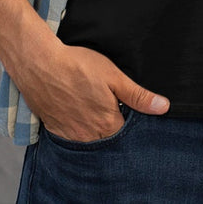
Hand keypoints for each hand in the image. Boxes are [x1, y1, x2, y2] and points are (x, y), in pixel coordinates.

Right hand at [10, 38, 168, 142]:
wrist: (39, 64)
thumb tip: (163, 107)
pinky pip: (71, 137)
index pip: (127, 133)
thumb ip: (138, 95)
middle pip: (108, 138)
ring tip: (91, 107)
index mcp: (108, 124)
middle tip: (106, 104)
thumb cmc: (78, 66)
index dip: (128, 120)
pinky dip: (76, 128)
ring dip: (94, 129)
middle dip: (111, 126)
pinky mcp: (55, 129)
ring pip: (89, 139)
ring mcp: (70, 135)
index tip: (125, 108)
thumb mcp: (113, 76)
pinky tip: (76, 111)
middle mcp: (89, 136)